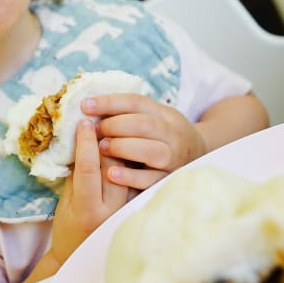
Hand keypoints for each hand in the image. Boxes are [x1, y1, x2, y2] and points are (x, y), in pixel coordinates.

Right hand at [47, 119, 129, 265]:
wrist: (83, 256)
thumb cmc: (68, 228)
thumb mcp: (66, 203)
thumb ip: (76, 175)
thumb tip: (82, 143)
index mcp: (88, 210)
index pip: (89, 168)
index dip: (86, 143)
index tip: (84, 122)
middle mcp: (112, 210)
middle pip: (115, 164)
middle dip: (108, 138)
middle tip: (102, 116)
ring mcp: (127, 208)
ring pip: (129, 168)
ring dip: (121, 145)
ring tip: (114, 125)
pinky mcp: (137, 205)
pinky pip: (136, 175)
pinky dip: (129, 158)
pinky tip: (126, 142)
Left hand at [82, 94, 206, 190]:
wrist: (198, 156)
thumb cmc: (163, 136)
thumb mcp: (154, 118)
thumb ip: (129, 114)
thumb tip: (90, 107)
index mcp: (166, 114)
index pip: (137, 102)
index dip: (109, 102)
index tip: (85, 105)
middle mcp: (174, 134)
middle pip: (145, 124)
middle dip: (115, 125)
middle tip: (94, 130)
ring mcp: (174, 158)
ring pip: (151, 151)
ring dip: (122, 148)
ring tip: (101, 148)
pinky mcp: (169, 180)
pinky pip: (150, 180)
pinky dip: (130, 177)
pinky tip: (111, 174)